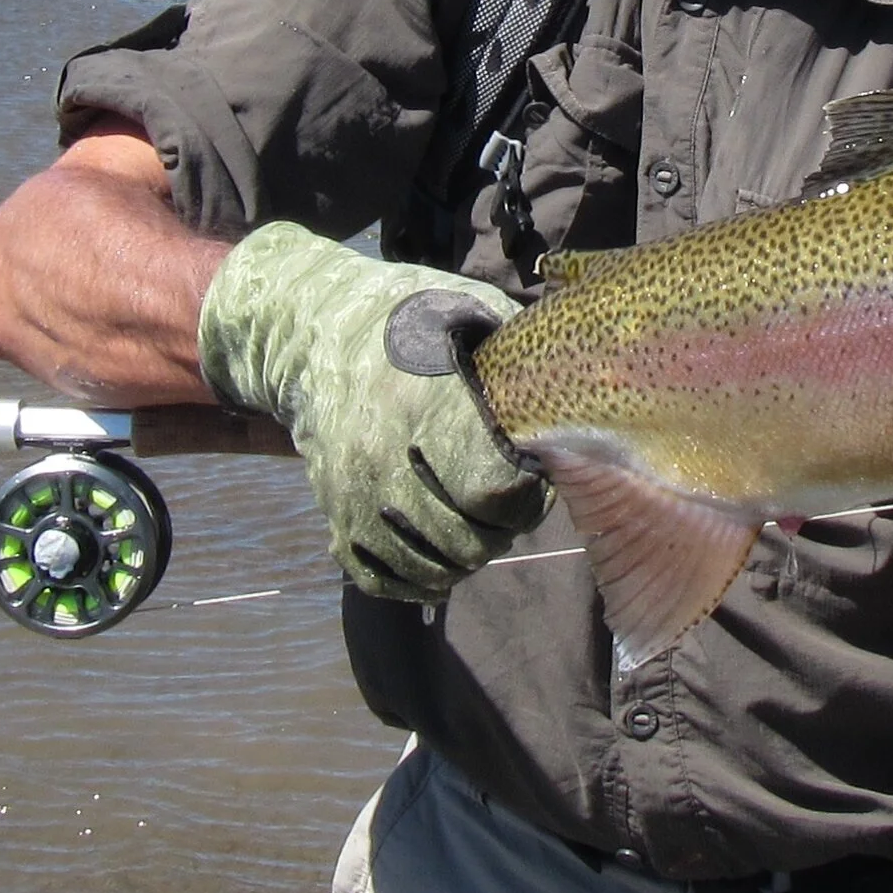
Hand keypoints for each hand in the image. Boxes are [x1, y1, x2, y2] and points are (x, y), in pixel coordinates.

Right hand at [197, 222, 547, 601]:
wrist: (316, 332)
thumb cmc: (410, 319)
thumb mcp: (467, 311)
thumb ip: (518, 355)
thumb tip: (576, 390)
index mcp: (426, 400)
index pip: (490, 486)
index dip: (525, 493)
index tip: (533, 476)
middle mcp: (383, 453)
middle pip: (462, 535)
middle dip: (502, 532)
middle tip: (515, 511)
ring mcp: (352, 489)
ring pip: (423, 563)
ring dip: (465, 561)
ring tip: (482, 532)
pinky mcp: (333, 511)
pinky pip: (377, 576)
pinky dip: (416, 581)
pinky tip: (442, 561)